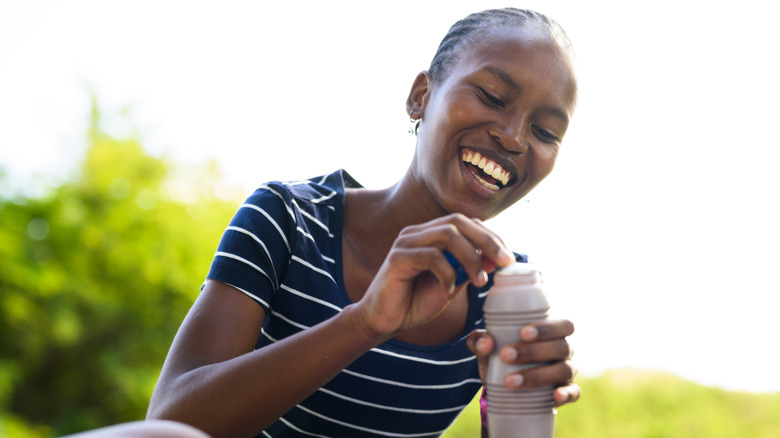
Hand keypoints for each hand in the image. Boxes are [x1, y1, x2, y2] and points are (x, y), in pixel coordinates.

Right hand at [355, 213, 515, 337]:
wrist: (384, 322)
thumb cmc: (415, 302)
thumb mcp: (451, 285)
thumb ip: (469, 269)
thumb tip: (496, 258)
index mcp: (431, 235)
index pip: (466, 223)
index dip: (491, 237)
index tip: (508, 259)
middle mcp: (418, 232)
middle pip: (458, 221)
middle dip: (487, 240)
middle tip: (505, 262)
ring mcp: (406, 242)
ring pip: (447, 234)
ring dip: (470, 257)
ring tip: (480, 281)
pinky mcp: (397, 257)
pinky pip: (431, 256)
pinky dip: (447, 273)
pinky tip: (448, 290)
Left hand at [467, 319, 579, 406]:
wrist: (503, 387)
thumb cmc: (501, 357)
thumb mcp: (489, 348)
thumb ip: (480, 341)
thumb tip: (484, 343)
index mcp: (551, 333)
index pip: (562, 325)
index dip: (547, 328)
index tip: (523, 333)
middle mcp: (563, 350)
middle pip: (560, 347)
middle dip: (533, 351)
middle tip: (505, 356)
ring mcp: (566, 371)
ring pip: (564, 370)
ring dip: (538, 375)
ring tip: (510, 381)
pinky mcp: (566, 392)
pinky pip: (574, 393)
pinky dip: (566, 394)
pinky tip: (555, 396)